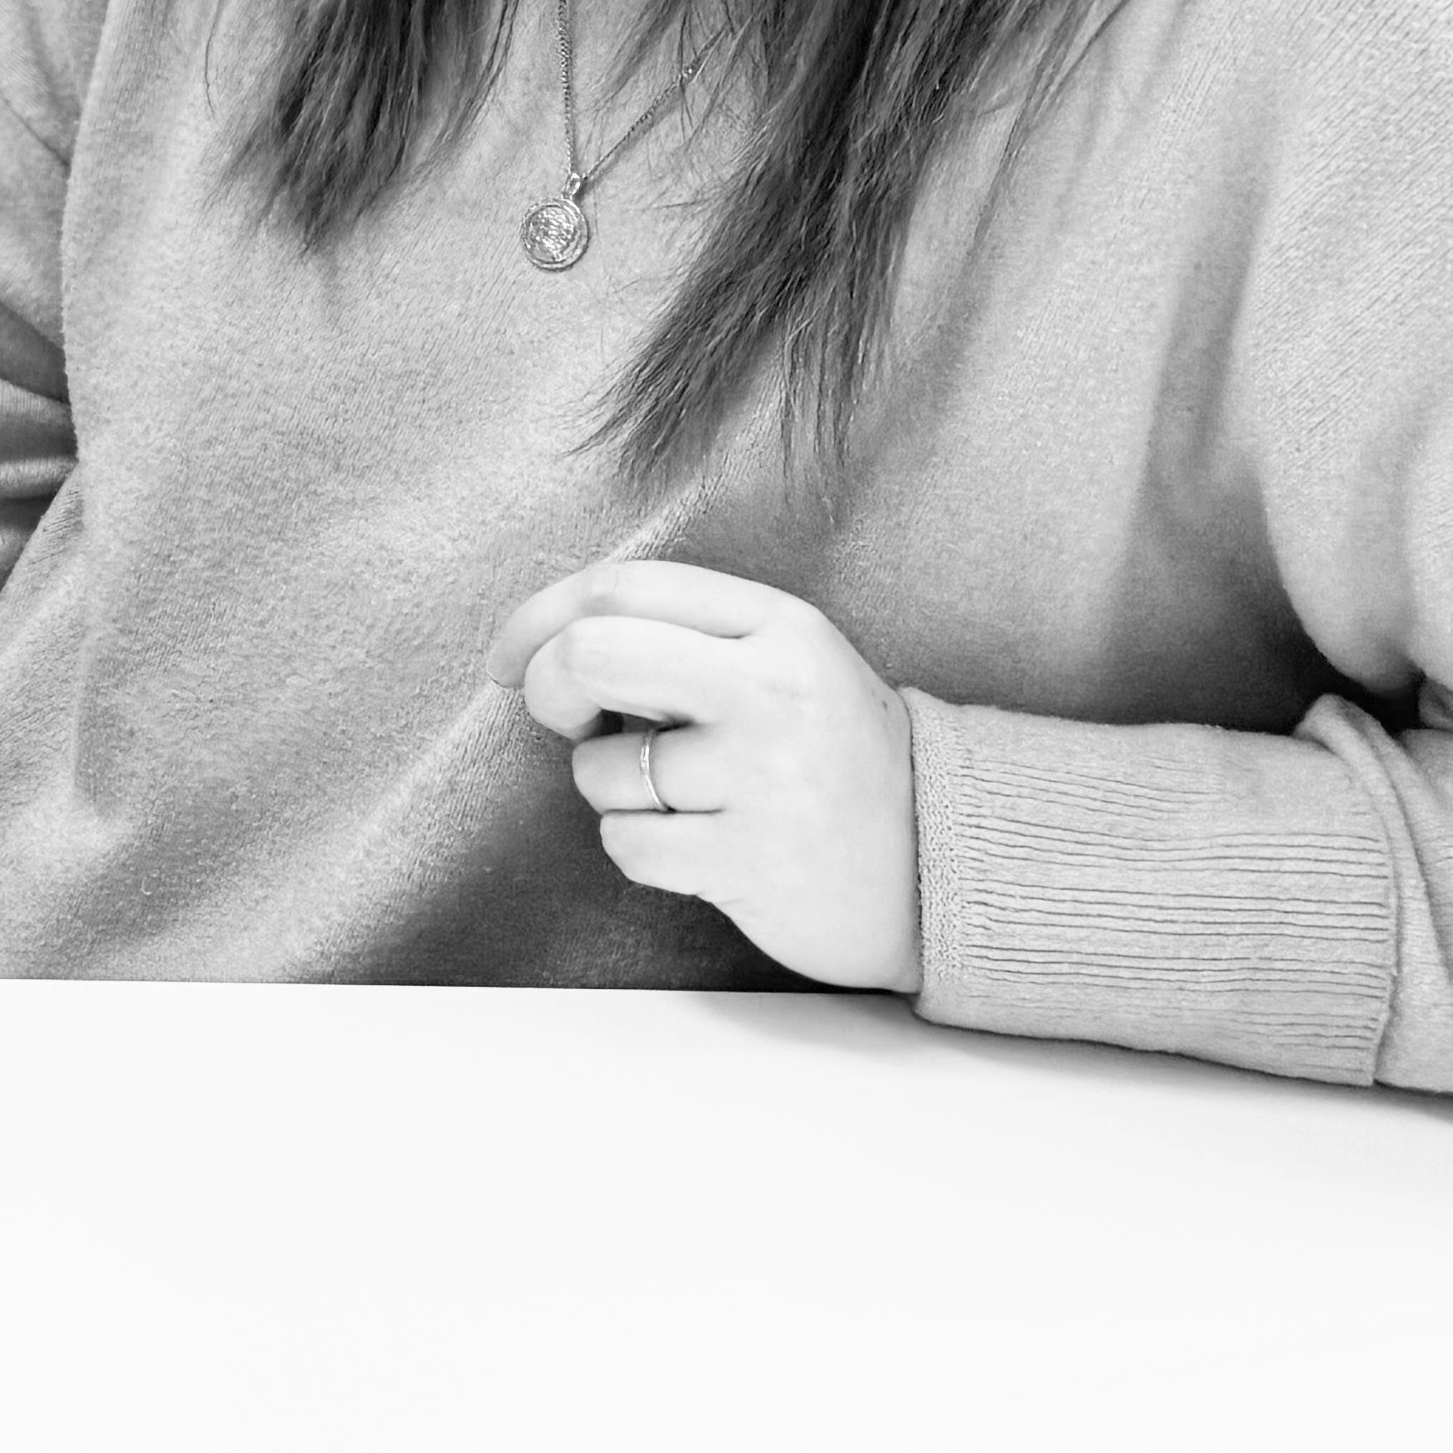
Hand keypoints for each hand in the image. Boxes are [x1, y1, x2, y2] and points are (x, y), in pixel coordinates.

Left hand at [484, 560, 917, 993]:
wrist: (944, 864)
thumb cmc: (828, 756)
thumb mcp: (781, 663)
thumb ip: (680, 636)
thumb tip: (538, 646)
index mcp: (780, 625)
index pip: (621, 589)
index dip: (538, 618)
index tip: (509, 660)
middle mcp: (774, 691)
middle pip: (590, 655)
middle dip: (549, 688)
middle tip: (569, 720)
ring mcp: (767, 778)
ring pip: (601, 768)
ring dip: (614, 789)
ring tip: (684, 797)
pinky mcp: (753, 860)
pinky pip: (627, 843)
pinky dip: (639, 848)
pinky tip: (699, 846)